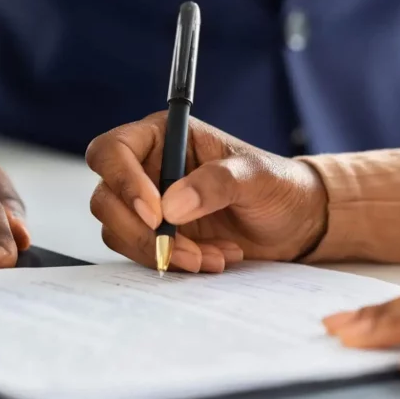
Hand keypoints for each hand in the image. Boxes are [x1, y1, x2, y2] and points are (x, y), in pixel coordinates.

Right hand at [85, 112, 327, 272]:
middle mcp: (146, 168)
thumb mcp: (255, 177)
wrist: (294, 223)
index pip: (112, 151)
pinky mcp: (155, 235)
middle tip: (184, 249)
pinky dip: (173, 262)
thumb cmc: (277, 186)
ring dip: (163, 251)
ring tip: (212, 256)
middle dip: (141, 231)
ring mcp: (147, 204)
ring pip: (119, 231)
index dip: (122, 181)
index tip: (156, 213)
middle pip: (106, 198)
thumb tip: (171, 206)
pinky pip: (141, 253)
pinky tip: (213, 258)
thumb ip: (216, 183)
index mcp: (163, 136)